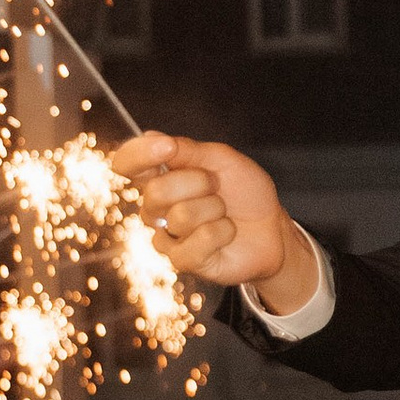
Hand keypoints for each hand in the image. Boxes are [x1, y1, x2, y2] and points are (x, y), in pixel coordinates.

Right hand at [108, 130, 298, 296]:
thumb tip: (150, 138)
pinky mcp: (182, 261)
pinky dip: (222, 232)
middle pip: (156, 191)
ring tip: (224, 212)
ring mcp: (167, 236)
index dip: (138, 154)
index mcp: (160, 176)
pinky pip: (197, 242)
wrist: (271, 227)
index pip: (128, 164)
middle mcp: (156, 207)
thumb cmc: (244, 192)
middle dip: (199, 183)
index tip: (166, 147)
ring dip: (215, 209)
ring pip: (181, 217)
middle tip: (217, 187)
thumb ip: (187, 149)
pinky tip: (227, 232)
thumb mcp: (222, 159)